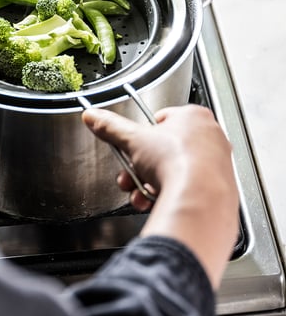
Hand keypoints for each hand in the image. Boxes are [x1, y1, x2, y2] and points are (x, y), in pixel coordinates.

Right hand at [82, 104, 239, 289]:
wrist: (200, 199)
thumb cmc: (178, 163)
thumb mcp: (133, 140)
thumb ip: (111, 127)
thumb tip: (94, 117)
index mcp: (194, 116)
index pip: (160, 119)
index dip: (142, 135)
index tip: (134, 145)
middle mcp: (211, 136)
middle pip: (165, 148)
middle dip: (143, 164)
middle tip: (134, 172)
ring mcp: (218, 162)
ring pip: (175, 170)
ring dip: (152, 182)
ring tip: (142, 191)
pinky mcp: (220, 186)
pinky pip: (188, 187)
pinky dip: (170, 193)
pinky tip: (158, 200)